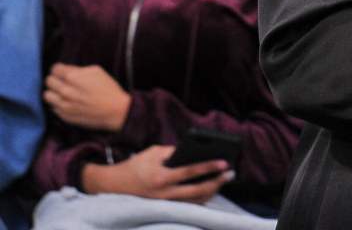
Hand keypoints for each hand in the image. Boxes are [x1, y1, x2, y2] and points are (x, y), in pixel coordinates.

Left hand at [44, 63, 130, 131]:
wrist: (114, 110)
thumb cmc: (108, 88)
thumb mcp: (96, 71)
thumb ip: (78, 69)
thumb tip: (67, 70)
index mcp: (72, 77)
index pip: (54, 69)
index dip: (59, 68)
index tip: (63, 70)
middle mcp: (64, 91)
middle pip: (48, 81)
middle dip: (54, 79)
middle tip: (62, 80)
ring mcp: (63, 105)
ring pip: (46, 95)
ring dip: (53, 92)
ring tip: (62, 91)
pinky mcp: (64, 116)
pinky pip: (53, 107)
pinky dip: (57, 103)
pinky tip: (67, 101)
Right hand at [81, 145, 233, 201]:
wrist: (112, 186)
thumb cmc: (135, 165)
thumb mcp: (153, 152)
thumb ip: (174, 152)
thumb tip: (194, 151)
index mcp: (161, 177)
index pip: (190, 172)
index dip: (209, 167)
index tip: (224, 162)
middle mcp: (164, 194)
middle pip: (196, 191)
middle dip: (216, 183)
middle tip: (231, 173)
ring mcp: (164, 204)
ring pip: (193, 202)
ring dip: (211, 191)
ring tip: (223, 180)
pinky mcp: (163, 208)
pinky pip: (186, 206)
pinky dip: (200, 199)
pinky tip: (210, 190)